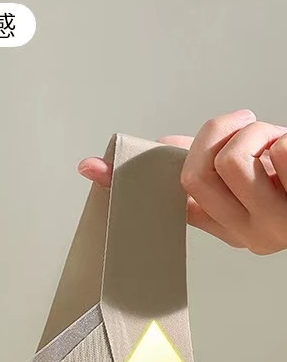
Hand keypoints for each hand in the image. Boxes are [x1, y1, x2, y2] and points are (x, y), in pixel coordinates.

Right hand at [78, 109, 286, 253]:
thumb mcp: (255, 177)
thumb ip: (208, 163)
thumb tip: (164, 147)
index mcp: (229, 227)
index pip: (172, 203)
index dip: (131, 180)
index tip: (94, 166)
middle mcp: (249, 234)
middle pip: (195, 173)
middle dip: (219, 133)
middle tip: (246, 127)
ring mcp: (276, 224)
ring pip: (232, 159)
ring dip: (258, 132)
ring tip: (278, 145)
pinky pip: (279, 153)